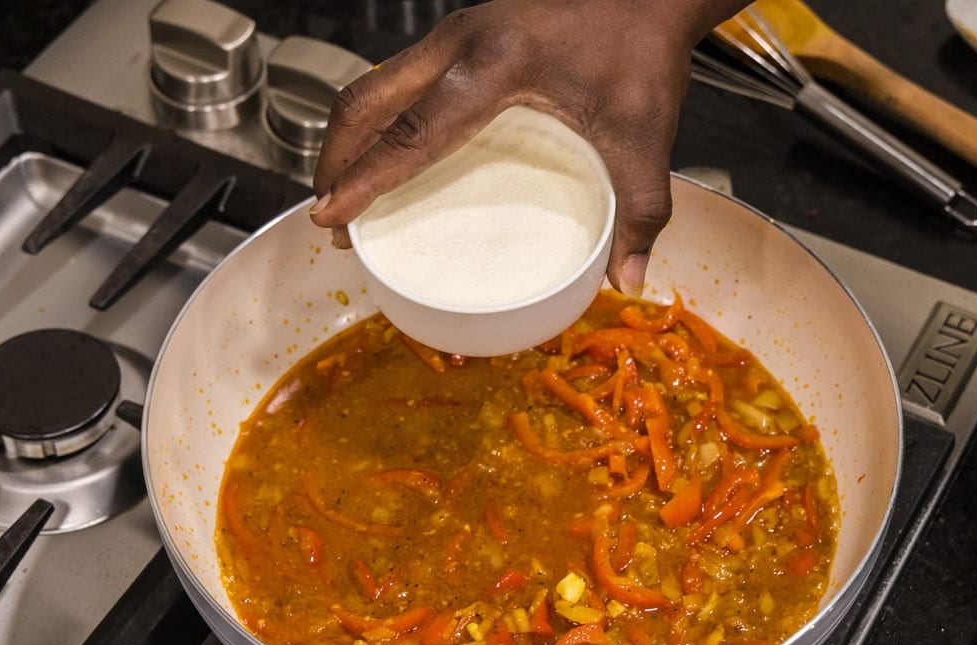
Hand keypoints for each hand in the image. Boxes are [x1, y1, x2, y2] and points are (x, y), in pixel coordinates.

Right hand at [309, 0, 738, 295]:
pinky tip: (390, 153)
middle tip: (332, 218)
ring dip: (354, 138)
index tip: (332, 216)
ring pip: (378, 84)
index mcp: (496, 64)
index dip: (366, 179)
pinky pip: (401, 78)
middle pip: (368, 100)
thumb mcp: (644, 135)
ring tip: (347, 194)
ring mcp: (458, 34)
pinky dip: (380, 119)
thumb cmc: (643, 46)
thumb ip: (640, 210)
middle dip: (338, 161)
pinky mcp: (466, 36)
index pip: (412, 130)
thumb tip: (626, 279)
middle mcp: (462, 41)